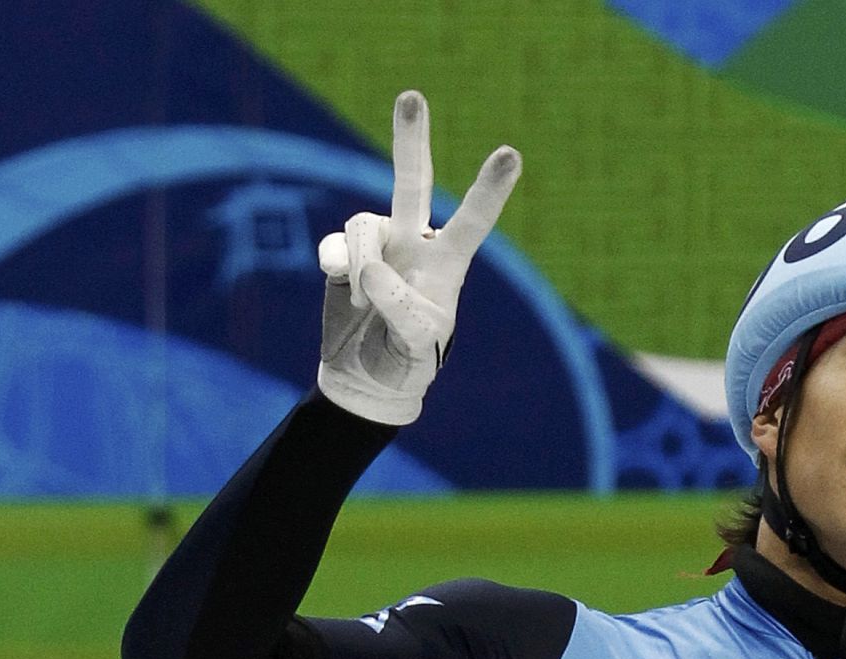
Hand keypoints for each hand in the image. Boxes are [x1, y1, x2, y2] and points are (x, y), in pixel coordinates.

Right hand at [316, 90, 521, 424]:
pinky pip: (333, 245)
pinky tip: (346, 294)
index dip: (489, 190)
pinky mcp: (343, 255)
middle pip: (410, 183)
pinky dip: (336, 268)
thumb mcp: (415, 344)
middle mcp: (414, 244)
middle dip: (410, 140)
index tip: (511, 154)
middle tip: (412, 95)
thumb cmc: (407, 361)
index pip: (472, 223)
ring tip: (364, 303)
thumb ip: (400, 308)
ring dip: (358, 264)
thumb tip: (371, 268)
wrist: (366, 377)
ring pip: (360, 225)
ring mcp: (377, 245)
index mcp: (447, 264)